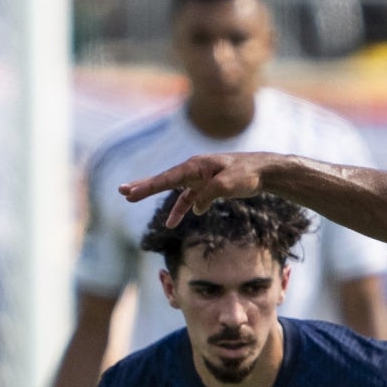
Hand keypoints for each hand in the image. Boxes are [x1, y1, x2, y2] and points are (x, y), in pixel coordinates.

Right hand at [118, 152, 277, 224]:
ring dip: (156, 195)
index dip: (147, 187)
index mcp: (195, 166)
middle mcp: (194, 170)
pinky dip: (182, 208)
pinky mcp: (207, 186)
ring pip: (174, 189)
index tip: (129, 193)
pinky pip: (189, 198)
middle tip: (122, 191)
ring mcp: (200, 177)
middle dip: (143, 186)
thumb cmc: (246, 175)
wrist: (264, 171)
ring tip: (135, 199)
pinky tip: (175, 220)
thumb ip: (208, 195)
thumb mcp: (226, 186)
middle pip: (164, 180)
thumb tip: (195, 208)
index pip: (166, 179)